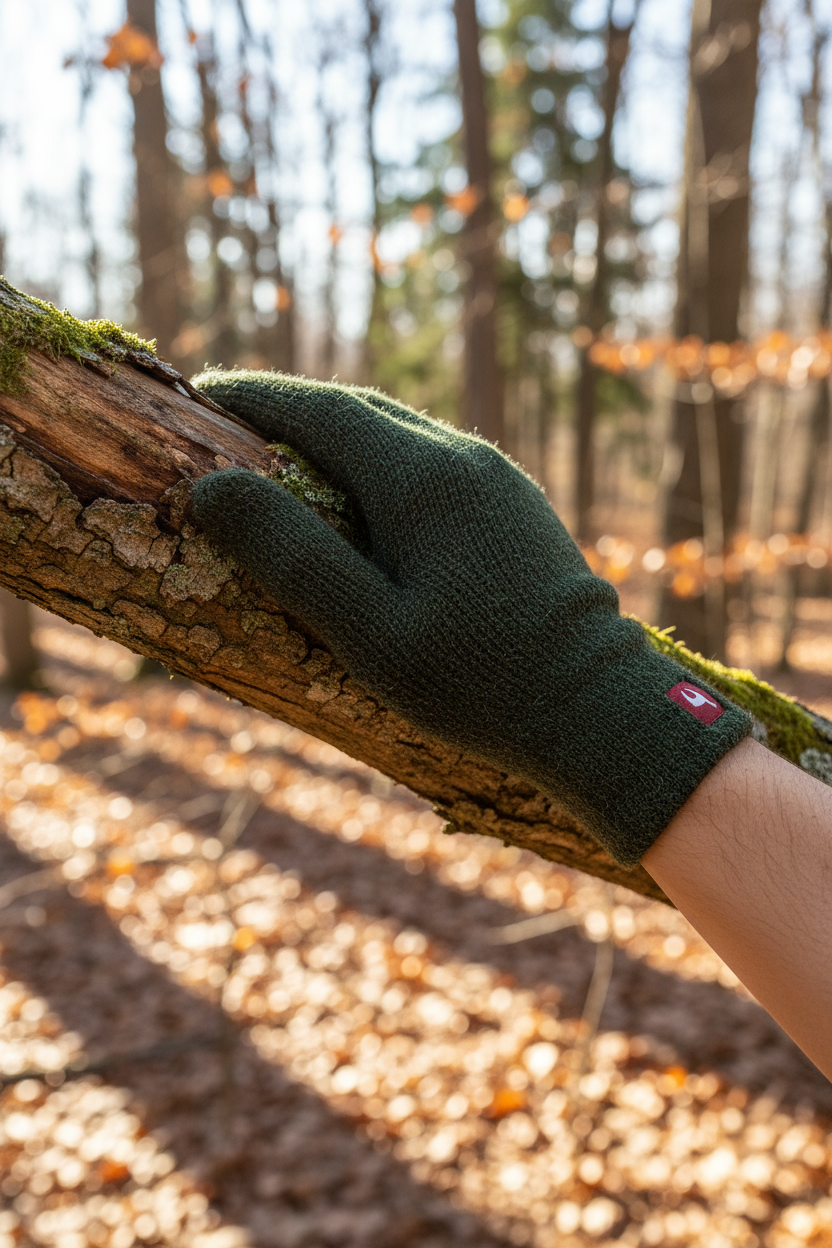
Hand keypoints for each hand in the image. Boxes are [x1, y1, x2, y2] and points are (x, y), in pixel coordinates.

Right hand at [191, 371, 749, 865]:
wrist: (597, 707)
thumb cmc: (479, 683)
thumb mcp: (369, 632)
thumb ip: (293, 557)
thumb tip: (212, 488)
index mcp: (421, 476)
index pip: (318, 408)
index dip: (253, 399)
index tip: (199, 398)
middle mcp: (462, 457)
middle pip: (357, 410)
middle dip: (289, 412)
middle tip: (229, 431)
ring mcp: (496, 477)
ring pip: (398, 432)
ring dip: (335, 436)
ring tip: (284, 465)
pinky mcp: (515, 505)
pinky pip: (431, 460)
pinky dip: (378, 464)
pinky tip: (361, 504)